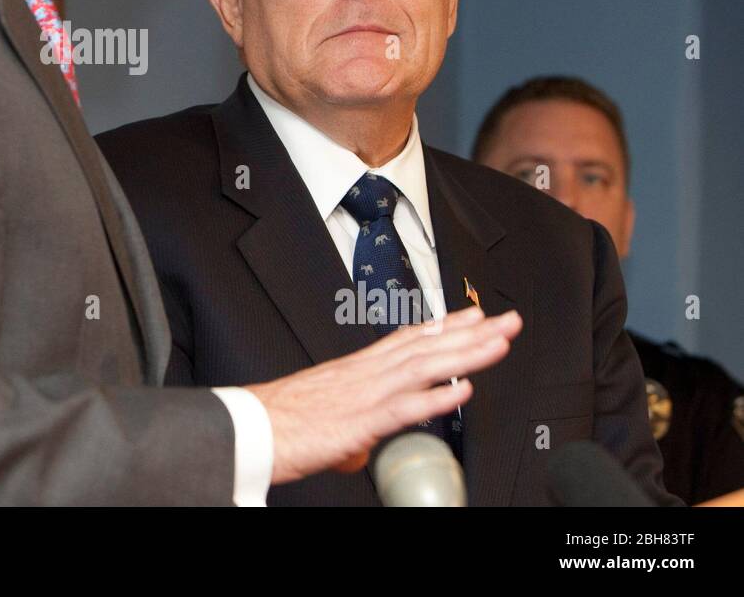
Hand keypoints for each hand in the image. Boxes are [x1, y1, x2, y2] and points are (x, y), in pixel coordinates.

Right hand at [247, 307, 521, 484]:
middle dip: (471, 332)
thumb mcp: (324, 415)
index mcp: (356, 368)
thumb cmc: (281, 420)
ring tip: (499, 344)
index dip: (444, 325)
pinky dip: (437, 397)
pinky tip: (464, 390)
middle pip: (426, 345)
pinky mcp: (360, 421)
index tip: (473, 315)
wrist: (251, 425)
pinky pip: (405, 407)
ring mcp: (365, 394)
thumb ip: (351, 425)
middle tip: (507, 320)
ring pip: (424, 367)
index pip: (409, 339)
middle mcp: (365, 373)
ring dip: (466, 354)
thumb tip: (362, 444)